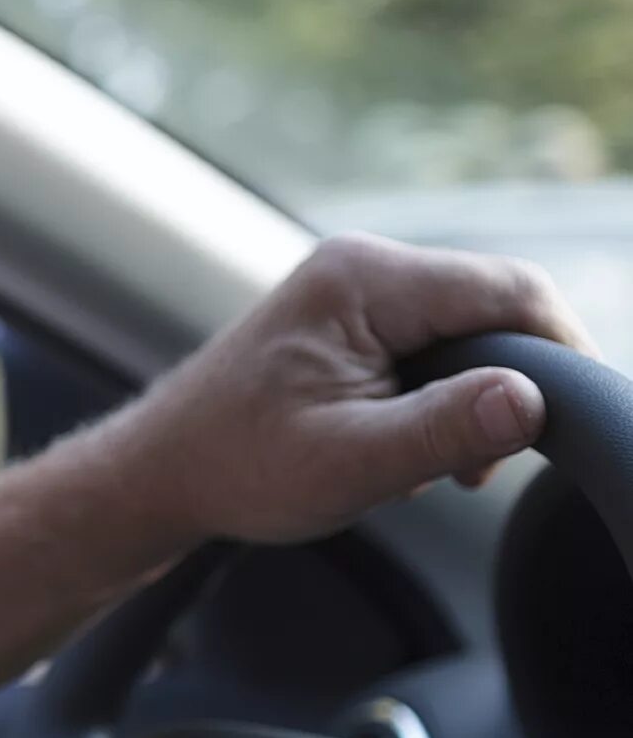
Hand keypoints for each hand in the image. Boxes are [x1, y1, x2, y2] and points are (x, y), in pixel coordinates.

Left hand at [115, 234, 596, 546]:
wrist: (164, 471)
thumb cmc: (238, 466)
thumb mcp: (350, 462)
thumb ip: (444, 429)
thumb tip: (532, 400)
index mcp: (364, 280)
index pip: (511, 291)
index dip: (562, 351)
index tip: (574, 420)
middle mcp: (365, 267)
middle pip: (498, 306)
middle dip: (512, 383)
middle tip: (482, 464)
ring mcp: (359, 290)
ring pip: (472, 331)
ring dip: (475, 398)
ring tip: (434, 466)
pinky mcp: (357, 321)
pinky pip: (438, 345)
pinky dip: (444, 398)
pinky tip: (410, 448)